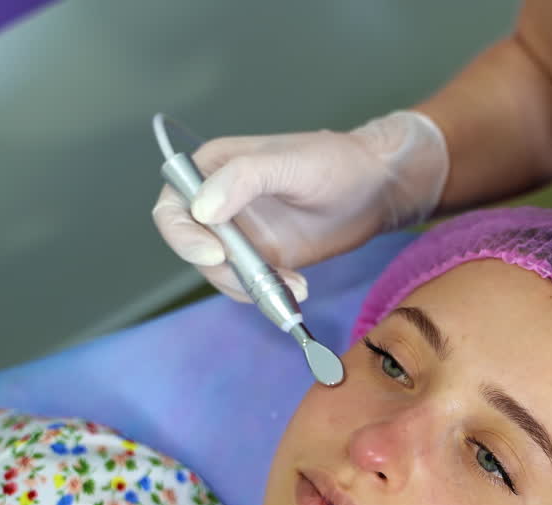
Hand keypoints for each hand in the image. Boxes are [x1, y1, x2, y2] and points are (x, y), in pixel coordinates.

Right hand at [152, 110, 447, 301]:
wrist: (377, 188)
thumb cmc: (336, 162)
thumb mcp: (291, 163)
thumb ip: (244, 179)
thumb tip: (202, 210)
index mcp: (213, 169)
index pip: (174, 206)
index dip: (183, 235)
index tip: (215, 254)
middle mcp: (218, 203)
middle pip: (193, 247)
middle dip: (222, 269)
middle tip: (259, 278)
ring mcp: (241, 234)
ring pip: (221, 273)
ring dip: (249, 286)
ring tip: (293, 285)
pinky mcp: (263, 259)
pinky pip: (249, 285)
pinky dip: (267, 295)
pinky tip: (298, 289)